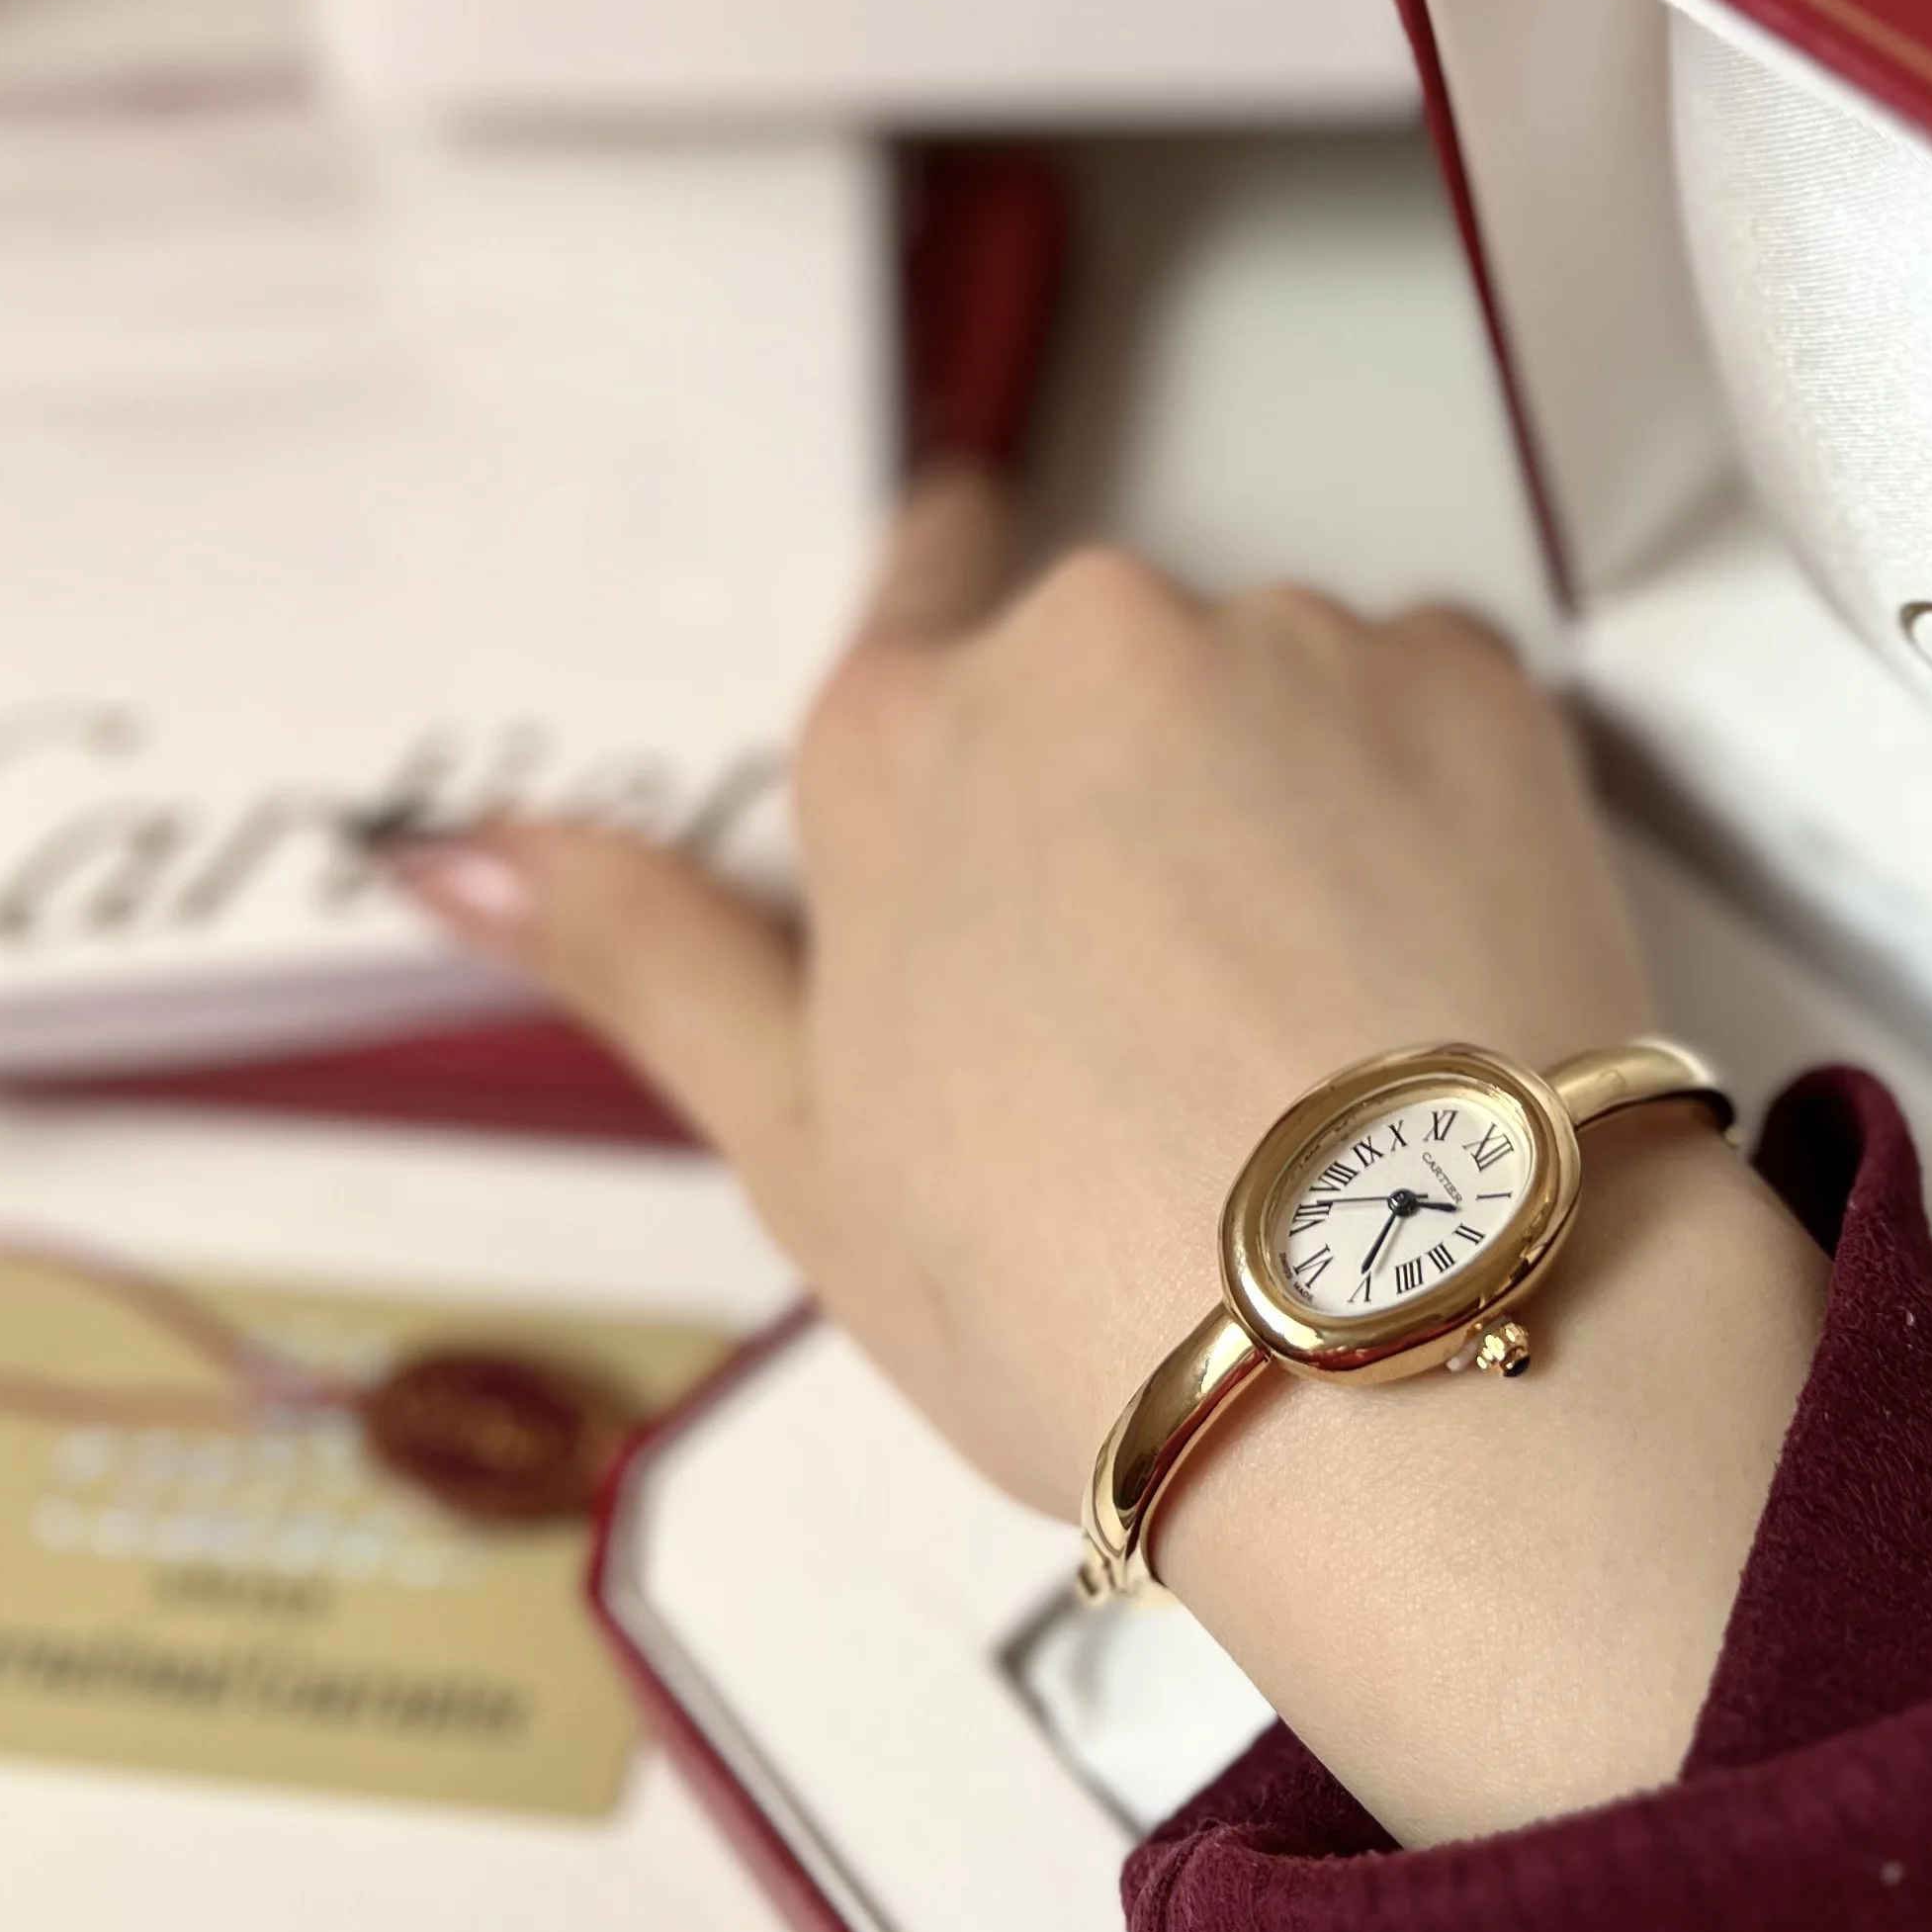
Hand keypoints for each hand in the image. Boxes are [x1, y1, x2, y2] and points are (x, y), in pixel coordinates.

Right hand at [396, 469, 1825, 1842]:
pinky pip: (1431, 706)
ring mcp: (1293, 646)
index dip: (975, 702)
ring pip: (1280, 688)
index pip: (917, 585)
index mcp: (895, 744)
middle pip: (1105, 673)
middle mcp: (1086, 646)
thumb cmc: (1093, 1291)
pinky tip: (1427, 979)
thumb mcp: (808, 1154)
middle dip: (1132, 794)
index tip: (1026, 783)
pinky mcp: (1476, 682)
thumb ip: (644, 956)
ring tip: (1315, 1029)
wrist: (1410, 1347)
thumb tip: (455, 852)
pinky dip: (1430, 810)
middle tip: (1166, 1016)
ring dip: (1290, 802)